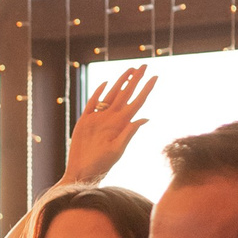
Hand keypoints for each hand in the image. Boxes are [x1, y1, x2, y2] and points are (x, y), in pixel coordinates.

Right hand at [64, 65, 155, 183]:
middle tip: (144, 66)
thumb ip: (129, 133)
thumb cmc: (101, 165)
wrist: (82, 171)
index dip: (146, 89)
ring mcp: (98, 118)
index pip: (137, 101)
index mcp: (121, 124)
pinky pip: (92, 103)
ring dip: (121, 82)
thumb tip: (144, 118)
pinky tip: (105, 83)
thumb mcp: (117, 150)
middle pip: (126, 94)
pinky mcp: (85, 120)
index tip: (155, 77)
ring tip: (130, 70)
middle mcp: (112, 118)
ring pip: (111, 95)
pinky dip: (98, 92)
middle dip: (135, 80)